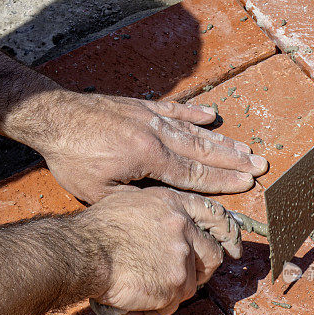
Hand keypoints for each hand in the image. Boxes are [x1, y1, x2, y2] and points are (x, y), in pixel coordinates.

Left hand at [35, 90, 267, 202]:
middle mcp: (156, 134)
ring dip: (221, 140)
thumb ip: (134, 199)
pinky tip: (211, 116)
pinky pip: (174, 110)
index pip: (194, 173)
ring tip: (245, 148)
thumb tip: (162, 208)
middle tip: (261, 165)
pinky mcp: (139, 106)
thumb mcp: (99, 192)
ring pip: (193, 131)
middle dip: (234, 160)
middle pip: (203, 150)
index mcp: (148, 158)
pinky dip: (194, 113)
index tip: (246, 183)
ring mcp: (149, 117)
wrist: (52, 117)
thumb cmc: (72, 158)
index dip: (222, 180)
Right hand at [76, 187, 240, 314]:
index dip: (227, 233)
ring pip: (189, 285)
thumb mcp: (131, 202)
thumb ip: (159, 211)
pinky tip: (135, 300)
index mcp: (174, 206)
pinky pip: (171, 305)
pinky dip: (155, 308)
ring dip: (169, 291)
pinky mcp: (172, 287)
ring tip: (141, 287)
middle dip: (201, 270)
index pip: (215, 216)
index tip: (233, 247)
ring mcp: (180, 259)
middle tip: (180, 277)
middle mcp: (183, 230)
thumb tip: (170, 223)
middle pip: (212, 256)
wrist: (83, 253)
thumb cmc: (96, 229)